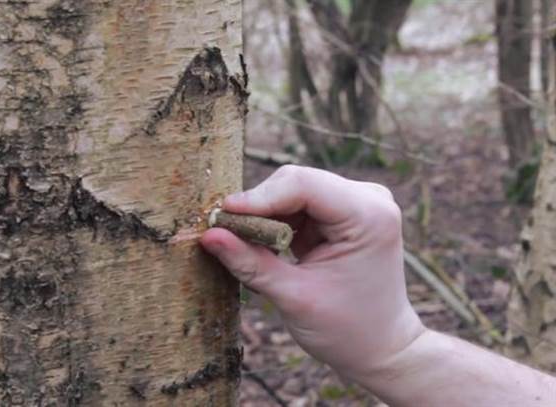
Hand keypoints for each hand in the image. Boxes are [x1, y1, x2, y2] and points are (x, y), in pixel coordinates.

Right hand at [200, 165, 424, 379]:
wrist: (381, 345)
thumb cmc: (347, 329)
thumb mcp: (294, 298)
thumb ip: (251, 263)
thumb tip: (208, 235)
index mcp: (369, 215)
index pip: (303, 185)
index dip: (259, 197)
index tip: (222, 215)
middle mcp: (369, 198)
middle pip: (297, 182)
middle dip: (259, 206)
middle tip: (225, 233)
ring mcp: (358, 201)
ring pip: (293, 190)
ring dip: (266, 215)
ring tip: (246, 246)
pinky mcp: (344, 210)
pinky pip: (299, 203)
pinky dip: (277, 221)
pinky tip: (267, 246)